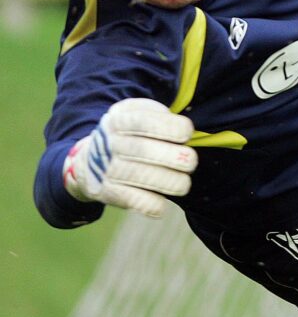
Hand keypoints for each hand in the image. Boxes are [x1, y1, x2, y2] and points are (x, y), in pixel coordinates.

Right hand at [62, 98, 197, 217]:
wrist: (88, 161)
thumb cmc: (129, 134)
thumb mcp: (138, 113)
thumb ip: (159, 115)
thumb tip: (185, 130)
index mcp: (120, 118)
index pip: (147, 121)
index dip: (173, 128)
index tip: (186, 134)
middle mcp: (110, 143)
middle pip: (145, 150)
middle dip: (177, 157)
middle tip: (190, 162)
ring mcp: (106, 168)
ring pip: (142, 176)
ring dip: (171, 182)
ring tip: (183, 183)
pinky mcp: (107, 192)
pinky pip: (134, 200)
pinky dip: (153, 204)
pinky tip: (163, 204)